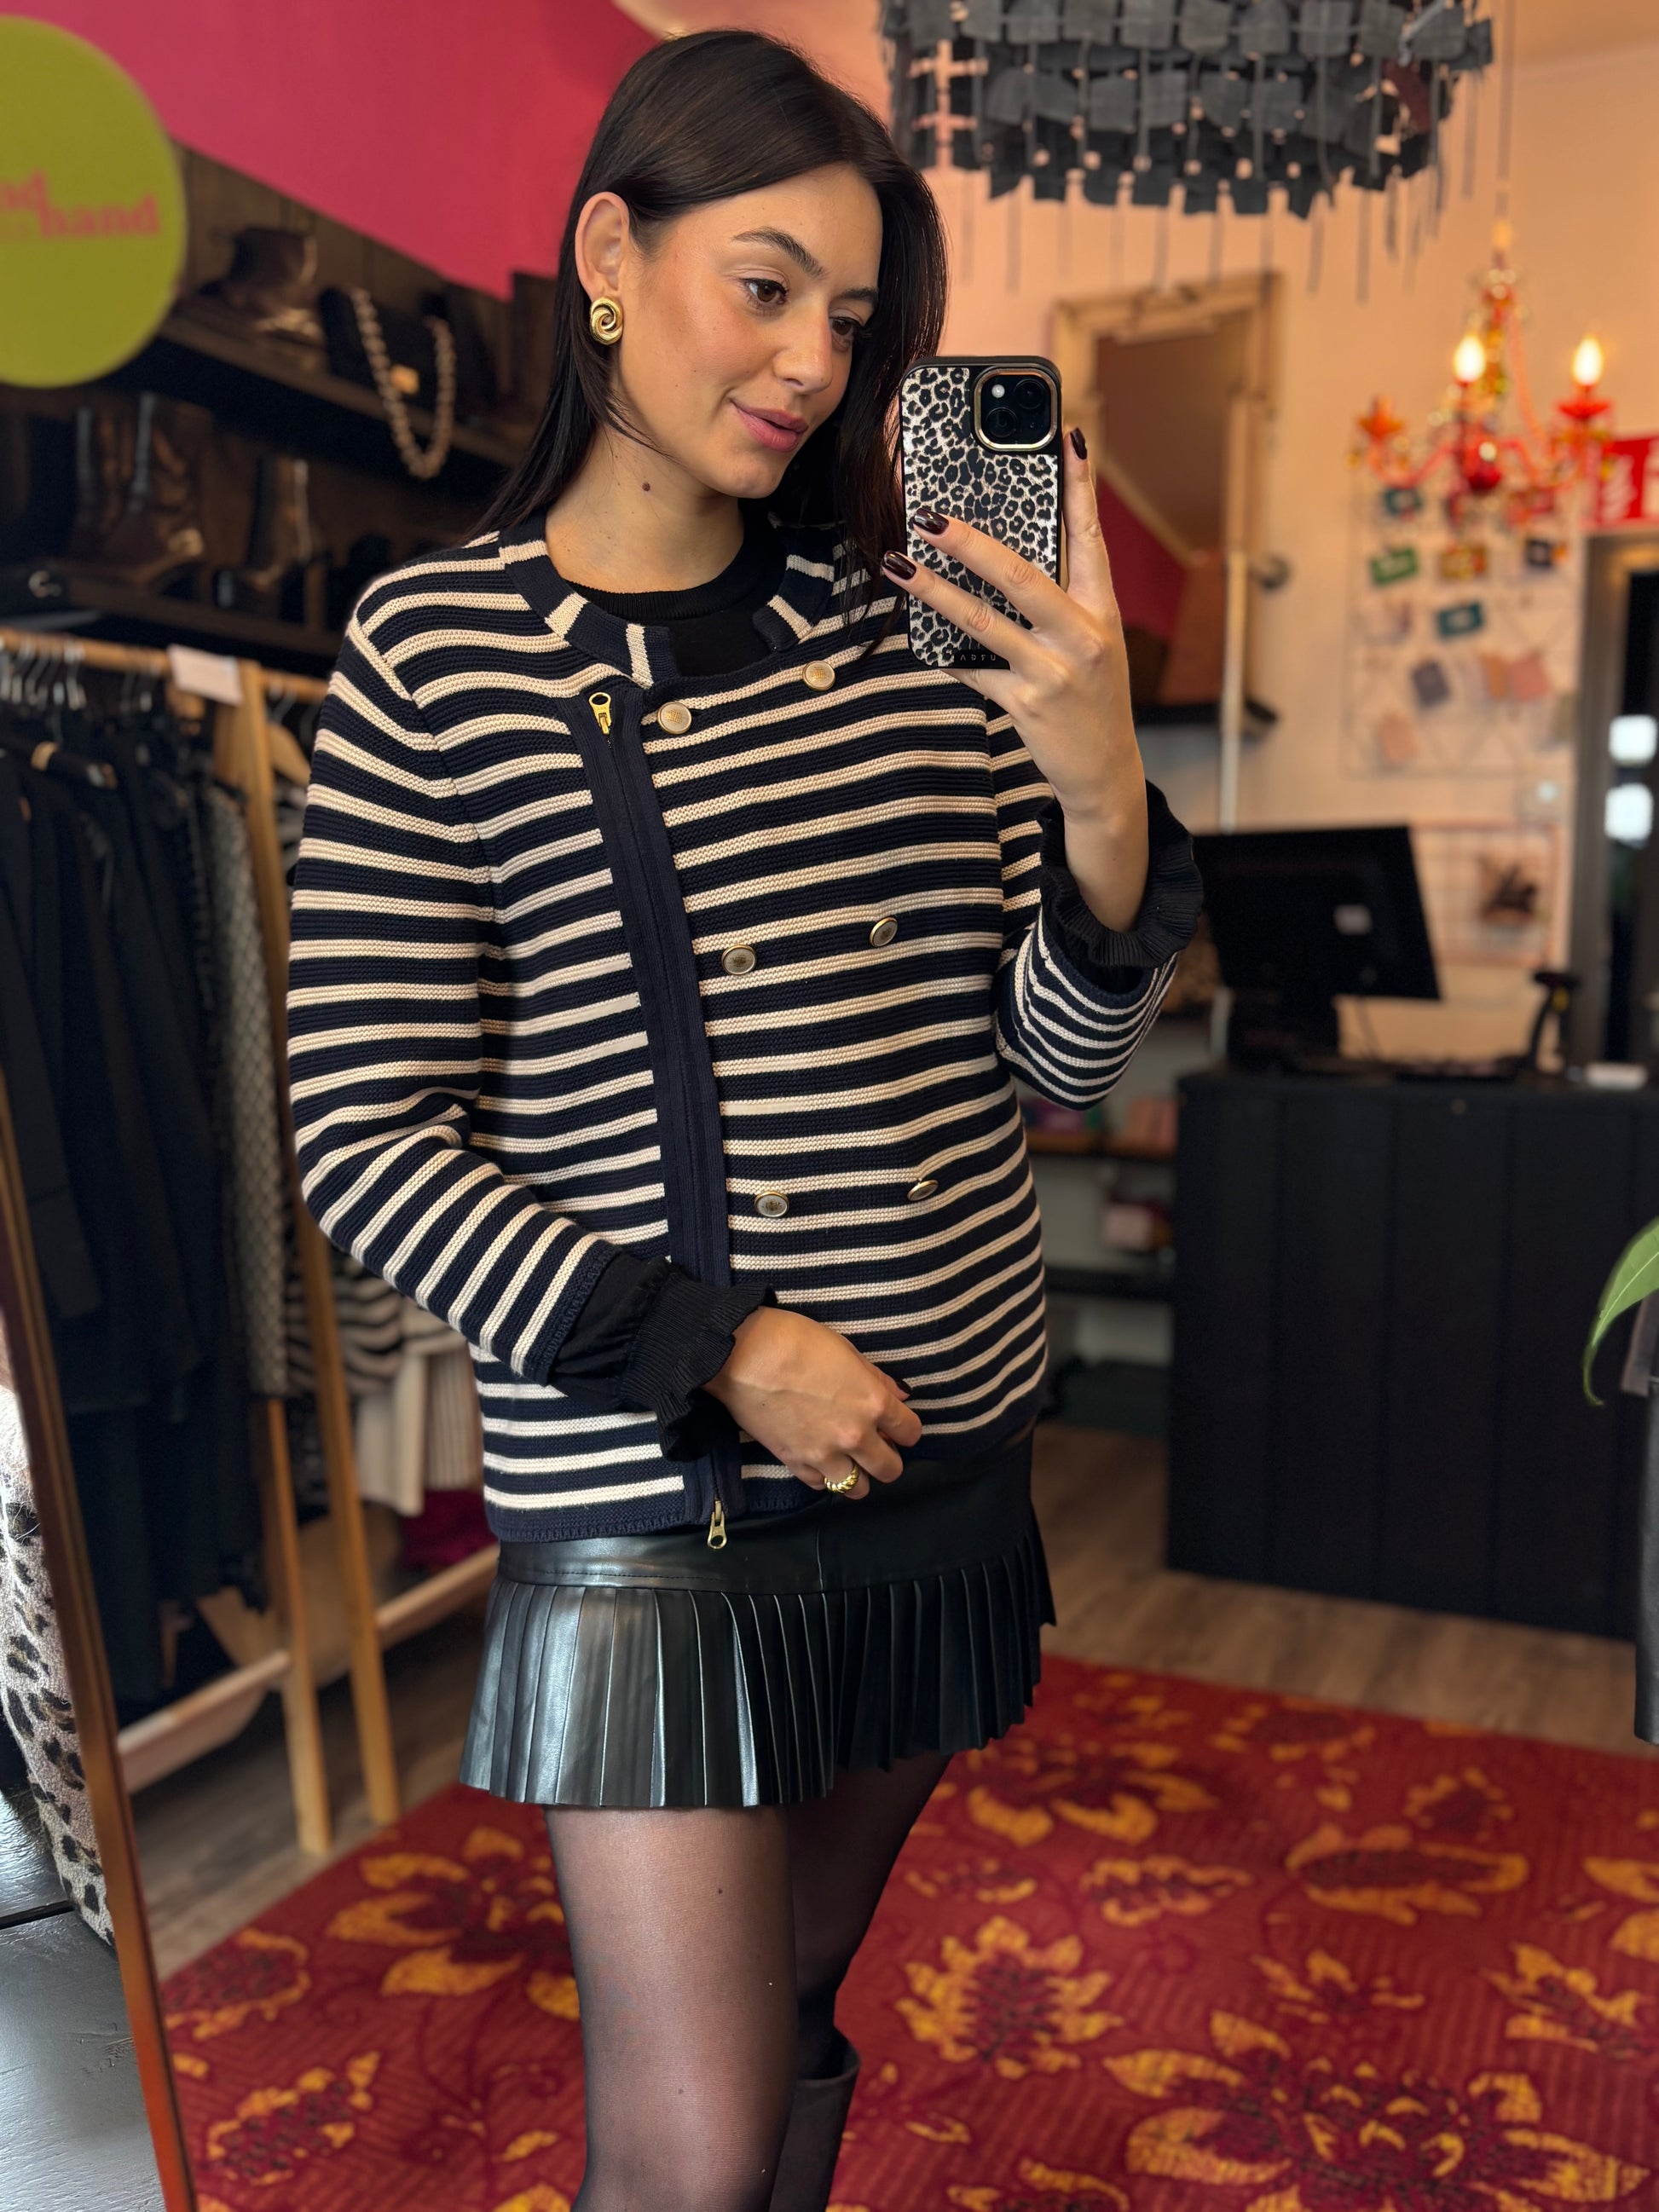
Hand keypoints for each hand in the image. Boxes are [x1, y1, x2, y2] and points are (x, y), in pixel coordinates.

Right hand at [703, 1307, 921, 1497]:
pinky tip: (821, 1460)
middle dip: (889, 1459)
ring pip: (857, 1489)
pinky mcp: (794, 1463)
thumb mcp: (846, 1350)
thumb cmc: (796, 1340)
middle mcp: (855, 1436)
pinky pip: (820, 1485)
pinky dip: (824, 1476)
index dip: (907, 1429)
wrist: (743, 1355)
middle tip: (877, 1446)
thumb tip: (898, 1396)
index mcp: (874, 1404)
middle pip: (890, 1469)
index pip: (911, 1432)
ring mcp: (824, 1455)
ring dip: (858, 1476)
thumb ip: (876, 1379)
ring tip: (850, 1460)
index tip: (898, 1426)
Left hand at [882, 426, 1149, 932]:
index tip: (1069, 436)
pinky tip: (915, 634)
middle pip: (1023, 576)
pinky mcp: (1025, 704)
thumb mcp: (1092, 642)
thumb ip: (1061, 598)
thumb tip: (1002, 550)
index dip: (1081, 486)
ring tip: (898, 564)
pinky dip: (943, 652)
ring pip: (984, 622)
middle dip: (972, 543)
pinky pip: (971, 669)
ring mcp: (1053, 672)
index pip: (1092, 537)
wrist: (1106, 771)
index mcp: (1103, 610)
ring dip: (934, 592)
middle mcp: (1083, 637)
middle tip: (929, 515)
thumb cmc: (1092, 694)